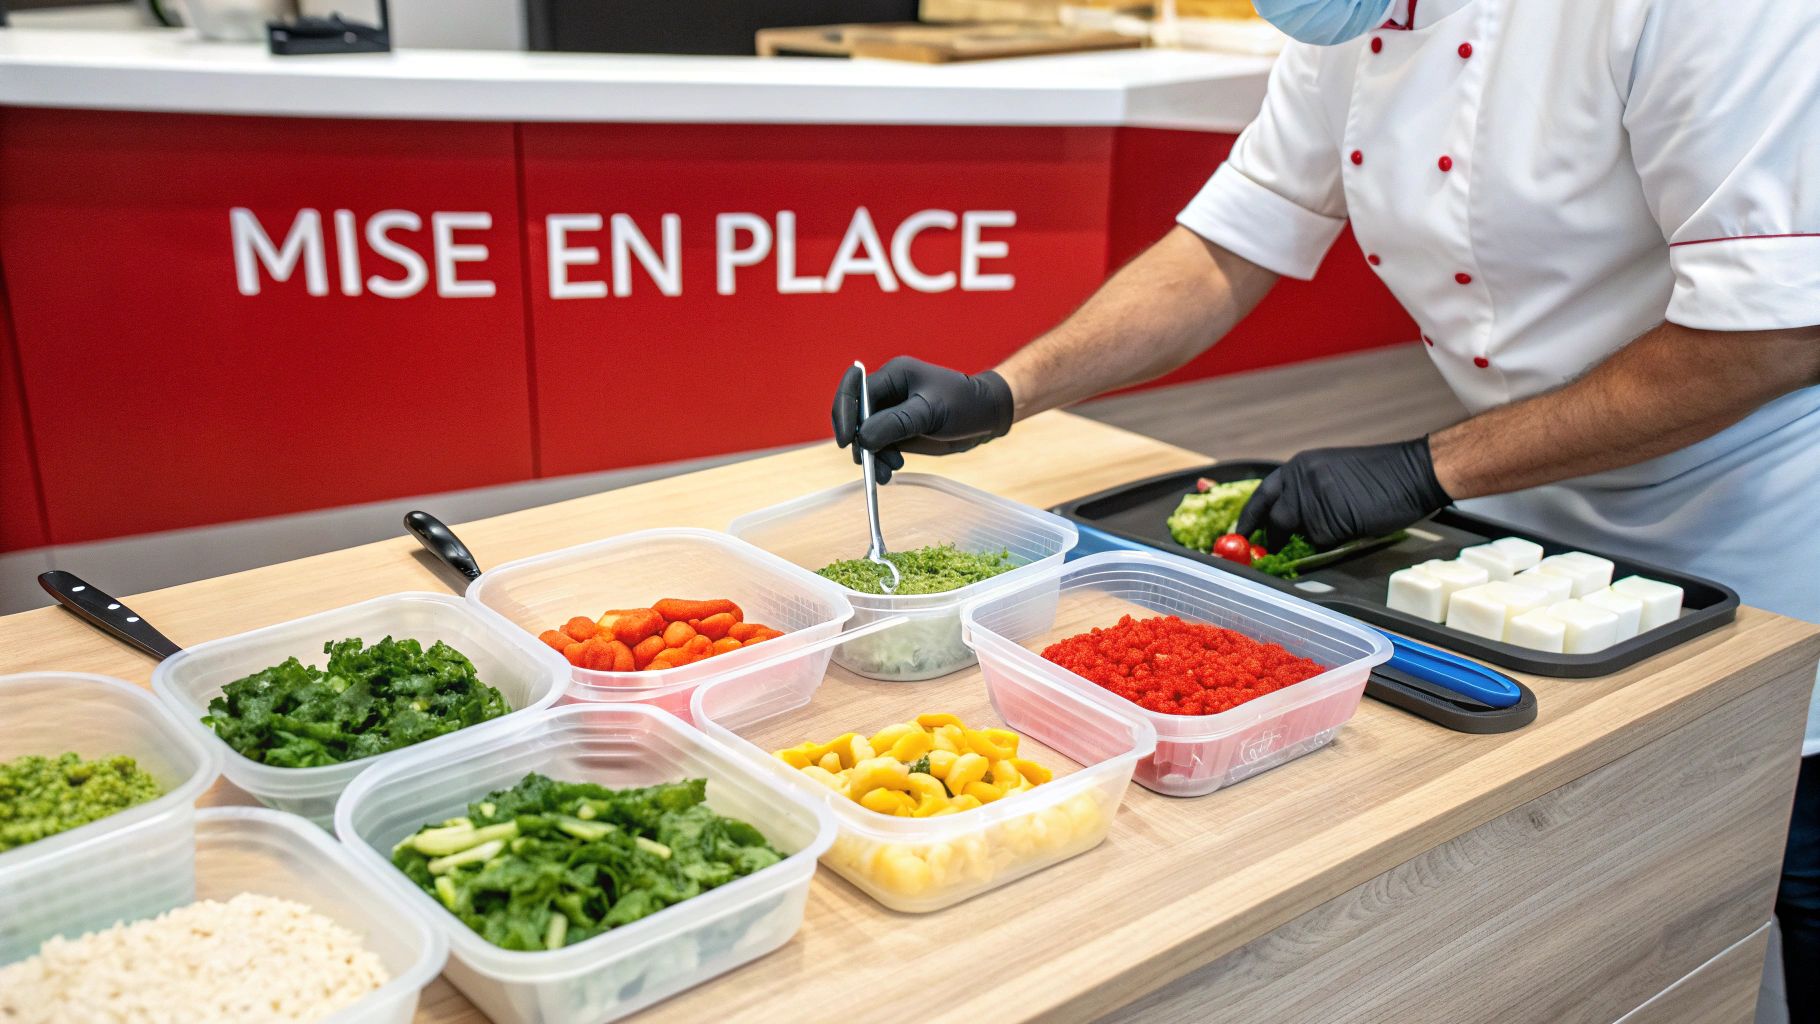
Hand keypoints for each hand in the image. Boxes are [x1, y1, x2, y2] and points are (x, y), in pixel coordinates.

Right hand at [831, 357, 1015, 482]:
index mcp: (893, 376)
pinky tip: (890, 472)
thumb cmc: (965, 405)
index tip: (846, 440)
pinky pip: (878, 447)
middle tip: (870, 464)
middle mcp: (887, 393)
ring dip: (871, 456)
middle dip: (859, 442)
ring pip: (865, 436)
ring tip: (887, 472)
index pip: (854, 391)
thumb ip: (896, 424)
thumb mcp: (930, 412)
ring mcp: (891, 413)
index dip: (844, 414)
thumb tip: (862, 438)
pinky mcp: (898, 431)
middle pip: (854, 417)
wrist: (987, 418)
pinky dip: (880, 461)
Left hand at [1235, 438, 1451, 548]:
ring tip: (1341, 524)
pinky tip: (1355, 526)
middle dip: (1273, 539)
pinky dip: (1334, 543)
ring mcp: (1314, 500)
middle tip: (1275, 550)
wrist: (1415, 471)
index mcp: (1300, 465)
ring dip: (1312, 538)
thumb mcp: (1332, 472)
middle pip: (1274, 519)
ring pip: (1298, 533)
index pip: (1262, 494)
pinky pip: (1322, 543)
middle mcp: (1301, 479)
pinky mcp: (1330, 520)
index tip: (1241, 534)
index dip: (1249, 517)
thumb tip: (1288, 522)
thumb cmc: (1381, 475)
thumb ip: (1306, 491)